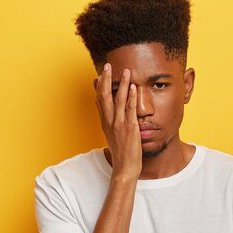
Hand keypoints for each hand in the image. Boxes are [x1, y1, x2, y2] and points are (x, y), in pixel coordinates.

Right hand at [95, 63, 141, 179]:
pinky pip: (130, 109)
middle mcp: (109, 121)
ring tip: (126, 71)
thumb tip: (115, 119)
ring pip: (118, 99)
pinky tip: (134, 87)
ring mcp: (119, 124)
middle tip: (108, 65)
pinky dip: (131, 97)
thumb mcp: (114, 137)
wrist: (125, 167)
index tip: (99, 74)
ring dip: (122, 83)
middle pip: (104, 95)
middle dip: (106, 79)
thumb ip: (114, 125)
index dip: (98, 86)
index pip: (99, 100)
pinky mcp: (130, 127)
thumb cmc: (122, 154)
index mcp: (105, 123)